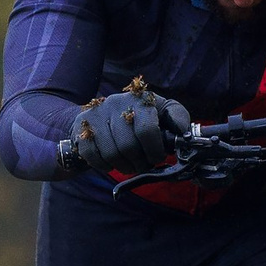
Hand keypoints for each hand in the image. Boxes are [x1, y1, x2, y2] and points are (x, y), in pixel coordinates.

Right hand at [72, 83, 190, 173]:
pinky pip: (92, 155)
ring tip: (130, 165)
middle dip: (140, 162)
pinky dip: (105, 165)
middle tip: (144, 165)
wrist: (102, 117)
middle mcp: (116, 102)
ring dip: (124, 167)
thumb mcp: (162, 113)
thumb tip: (184, 134)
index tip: (158, 158)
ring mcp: (97, 113)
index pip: (147, 130)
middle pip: (128, 146)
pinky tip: (112, 162)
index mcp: (140, 99)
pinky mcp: (81, 126)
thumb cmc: (139, 120)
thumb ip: (177, 118)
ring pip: (111, 153)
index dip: (154, 151)